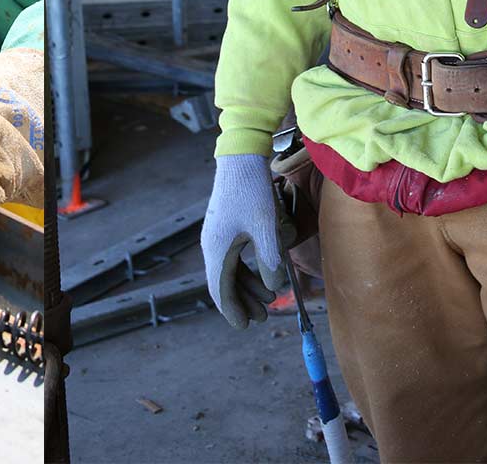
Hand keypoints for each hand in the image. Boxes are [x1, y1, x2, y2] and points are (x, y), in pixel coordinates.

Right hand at [200, 153, 285, 328]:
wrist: (241, 159)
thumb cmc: (252, 192)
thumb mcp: (266, 228)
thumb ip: (269, 261)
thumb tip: (274, 289)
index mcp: (217, 249)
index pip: (221, 289)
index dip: (233, 310)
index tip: (244, 327)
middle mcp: (212, 245)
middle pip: (224, 284)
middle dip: (243, 303)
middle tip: (264, 318)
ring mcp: (217, 236)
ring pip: (230, 272)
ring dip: (248, 288)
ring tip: (270, 301)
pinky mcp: (225, 228)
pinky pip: (233, 259)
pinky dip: (247, 272)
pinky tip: (264, 277)